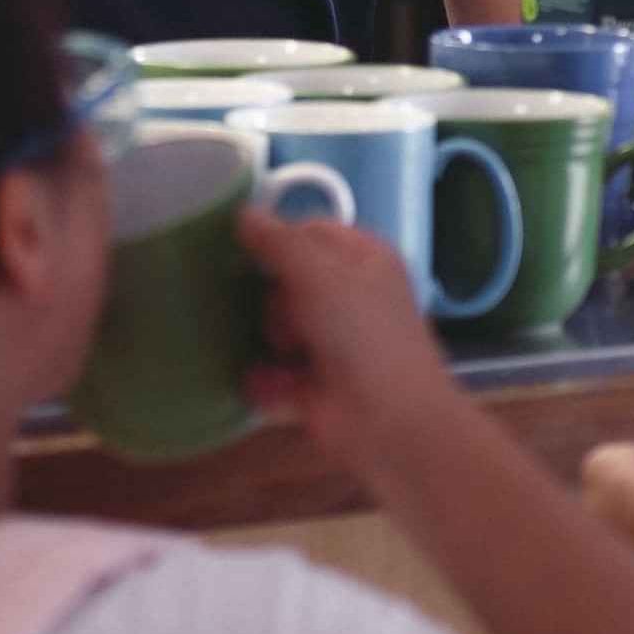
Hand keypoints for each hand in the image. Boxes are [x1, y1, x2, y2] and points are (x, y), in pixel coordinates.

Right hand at [238, 210, 459, 457]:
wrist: (389, 421)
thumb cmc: (362, 334)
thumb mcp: (320, 274)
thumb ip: (279, 242)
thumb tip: (244, 213)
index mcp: (363, 259)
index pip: (308, 231)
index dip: (280, 241)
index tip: (252, 252)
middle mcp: (348, 295)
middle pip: (285, 279)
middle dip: (276, 298)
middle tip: (289, 314)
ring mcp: (330, 341)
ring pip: (274, 323)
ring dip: (273, 338)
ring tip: (289, 354)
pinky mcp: (311, 383)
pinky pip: (271, 370)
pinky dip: (268, 379)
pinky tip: (275, 383)